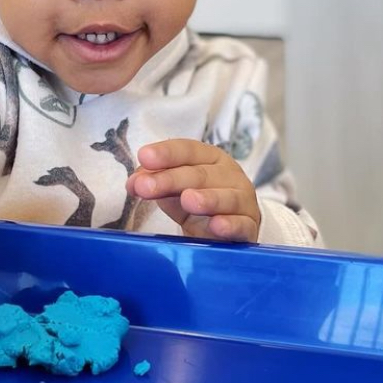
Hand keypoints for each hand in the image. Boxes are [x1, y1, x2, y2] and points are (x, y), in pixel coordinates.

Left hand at [126, 139, 261, 241]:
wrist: (229, 232)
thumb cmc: (198, 204)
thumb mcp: (173, 191)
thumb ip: (153, 182)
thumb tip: (133, 183)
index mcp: (210, 159)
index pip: (188, 150)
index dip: (167, 153)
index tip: (144, 157)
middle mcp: (229, 175)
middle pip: (202, 174)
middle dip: (172, 179)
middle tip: (146, 186)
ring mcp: (243, 201)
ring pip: (227, 197)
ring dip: (208, 198)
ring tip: (188, 200)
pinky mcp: (249, 227)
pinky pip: (242, 225)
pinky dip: (231, 225)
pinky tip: (217, 226)